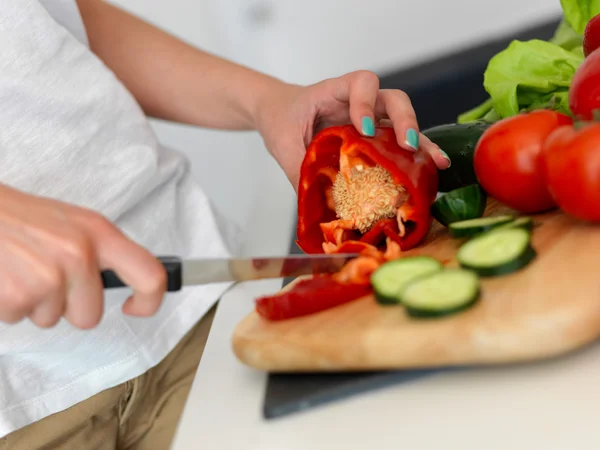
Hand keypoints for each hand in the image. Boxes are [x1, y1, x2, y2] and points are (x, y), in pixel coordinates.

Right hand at [0, 184, 166, 328]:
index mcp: (99, 233)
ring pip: (51, 319)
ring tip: (18, 270)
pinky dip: (8, 305)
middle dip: (66, 306)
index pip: (150, 275)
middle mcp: (80, 254)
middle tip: (43, 276)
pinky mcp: (18, 295)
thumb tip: (129, 284)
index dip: (150, 302)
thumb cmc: (19, 217)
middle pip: (90, 315)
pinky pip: (19, 319)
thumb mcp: (71, 222)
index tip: (134, 308)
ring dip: (34, 303)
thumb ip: (100, 251)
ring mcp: (49, 276)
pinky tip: (2, 277)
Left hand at [254, 70, 450, 189]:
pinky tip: (429, 173)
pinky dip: (413, 157)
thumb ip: (297, 167)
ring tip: (437, 163)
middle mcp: (359, 103)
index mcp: (335, 92)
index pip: (361, 83)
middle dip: (404, 120)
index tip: (362, 128)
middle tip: (407, 146)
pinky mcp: (373, 140)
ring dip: (420, 141)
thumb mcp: (282, 142)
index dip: (366, 102)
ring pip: (402, 122)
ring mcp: (370, 120)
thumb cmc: (281, 119)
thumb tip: (314, 204)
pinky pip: (396, 144)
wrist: (278, 114)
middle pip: (393, 99)